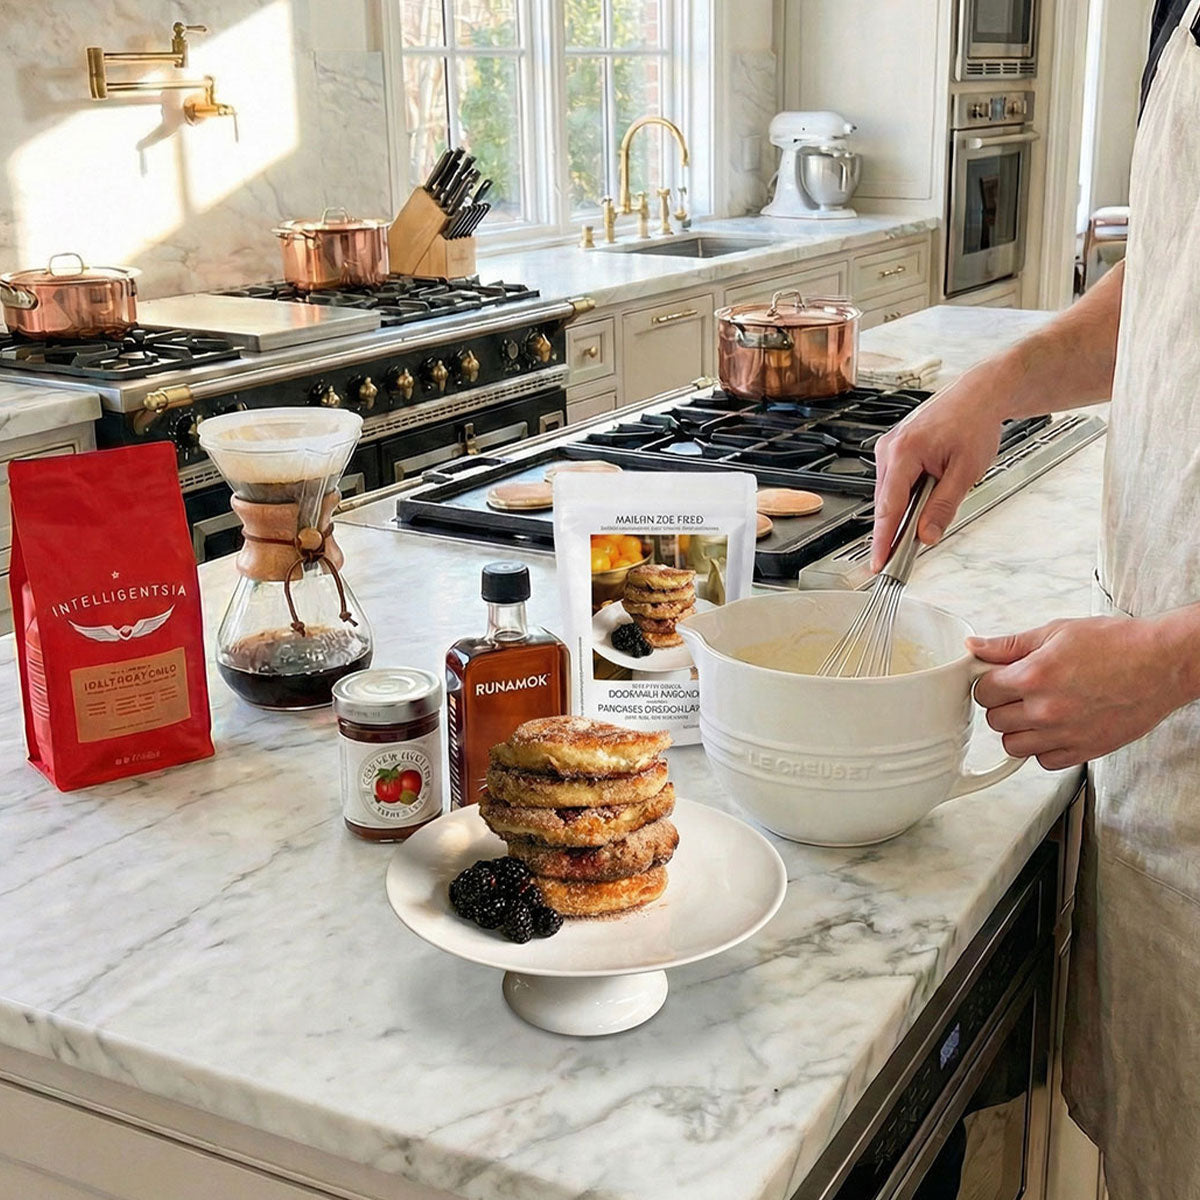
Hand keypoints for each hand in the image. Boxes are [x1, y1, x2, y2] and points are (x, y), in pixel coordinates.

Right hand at [871, 365, 1010, 570]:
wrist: (979, 395)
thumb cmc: (974, 423)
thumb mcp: (966, 471)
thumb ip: (943, 506)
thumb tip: (927, 535)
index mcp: (904, 452)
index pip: (889, 507)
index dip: (883, 540)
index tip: (879, 563)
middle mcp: (889, 448)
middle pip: (886, 503)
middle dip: (896, 528)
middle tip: (905, 555)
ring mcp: (889, 447)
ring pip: (890, 493)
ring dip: (905, 509)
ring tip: (929, 512)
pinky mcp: (894, 449)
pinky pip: (894, 482)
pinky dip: (906, 496)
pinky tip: (924, 497)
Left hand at [969, 616, 1190, 769]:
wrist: (1162, 664)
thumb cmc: (1116, 644)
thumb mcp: (1056, 632)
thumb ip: (1009, 645)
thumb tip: (975, 648)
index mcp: (1034, 676)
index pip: (982, 693)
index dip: (989, 683)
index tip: (1000, 679)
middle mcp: (1046, 709)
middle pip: (994, 720)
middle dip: (1002, 705)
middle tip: (1021, 692)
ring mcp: (1065, 734)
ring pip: (1013, 746)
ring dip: (1019, 730)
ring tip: (1037, 711)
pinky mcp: (1085, 750)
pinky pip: (1044, 761)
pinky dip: (1044, 748)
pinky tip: (1056, 728)